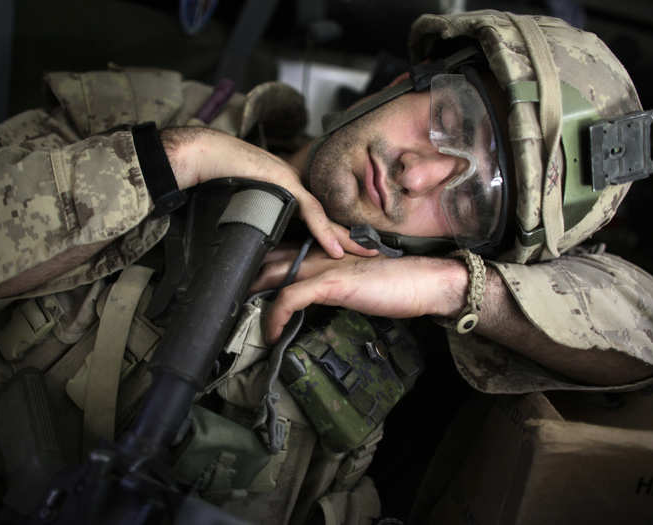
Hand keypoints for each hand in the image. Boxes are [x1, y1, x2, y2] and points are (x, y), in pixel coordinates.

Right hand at [161, 127, 375, 258]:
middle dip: (354, 238)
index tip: (355, 251)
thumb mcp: (250, 206)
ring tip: (367, 253)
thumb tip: (267, 247)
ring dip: (347, 238)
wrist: (212, 156)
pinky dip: (322, 232)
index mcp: (290, 196)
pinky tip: (335, 249)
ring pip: (326, 217)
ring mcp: (293, 185)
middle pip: (331, 219)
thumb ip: (264, 222)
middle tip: (376, 253)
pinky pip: (309, 212)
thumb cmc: (227, 177)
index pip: (321, 220)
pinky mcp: (285, 183)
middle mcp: (297, 190)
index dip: (338, 236)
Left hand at [252, 247, 469, 341]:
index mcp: (327, 251)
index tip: (248, 285)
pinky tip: (271, 332)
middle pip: (271, 257)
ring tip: (238, 314)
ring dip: (253, 293)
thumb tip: (314, 302)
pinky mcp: (332, 282)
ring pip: (274, 272)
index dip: (263, 266)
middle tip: (229, 298)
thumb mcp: (356, 282)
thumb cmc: (395, 284)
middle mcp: (321, 253)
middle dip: (248, 276)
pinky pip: (291, 296)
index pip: (284, 251)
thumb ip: (333, 284)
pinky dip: (276, 315)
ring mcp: (325, 265)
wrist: (423, 281)